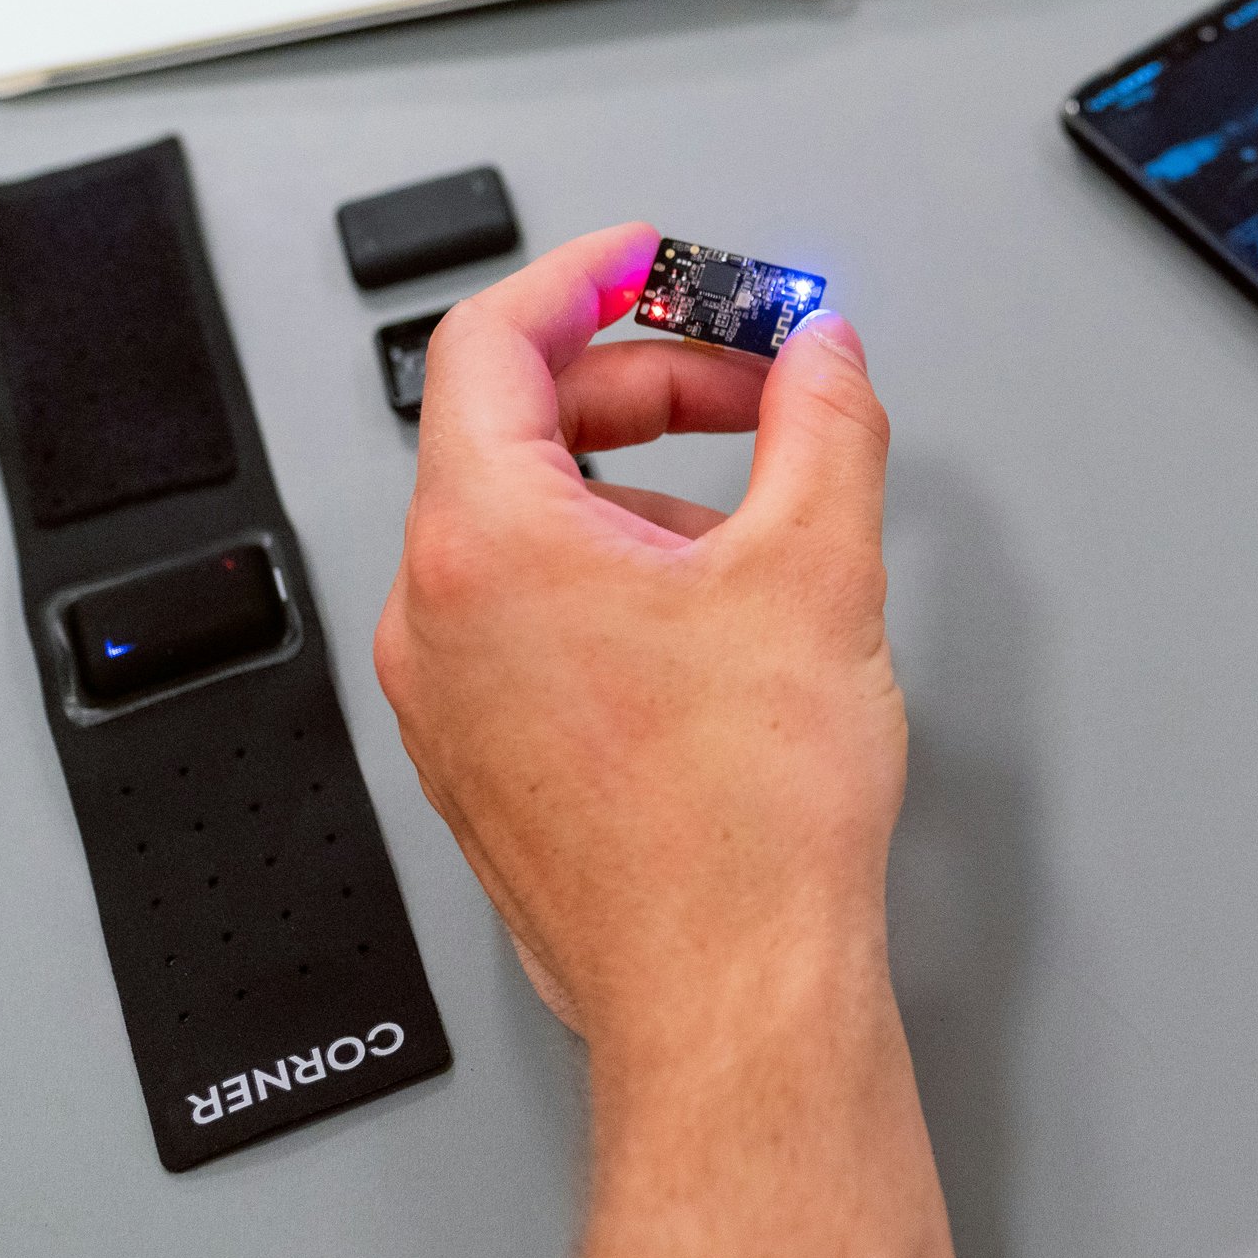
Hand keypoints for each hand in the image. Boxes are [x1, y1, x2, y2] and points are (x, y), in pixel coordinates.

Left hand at [373, 224, 959, 1257]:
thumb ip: (823, 424)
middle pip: (515, 428)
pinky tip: (724, 618)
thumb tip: (820, 357)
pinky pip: (531, 616)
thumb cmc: (744, 827)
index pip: (493, 343)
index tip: (656, 261)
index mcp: (484, 544)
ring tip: (766, 522)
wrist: (730, 997)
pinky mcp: (485, 762)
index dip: (588, 277)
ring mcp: (447, 700)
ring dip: (644, 487)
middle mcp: (434, 617)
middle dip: (647, 384)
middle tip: (759, 382)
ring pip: (529, 528)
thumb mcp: (817, 570)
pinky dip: (619, 573)